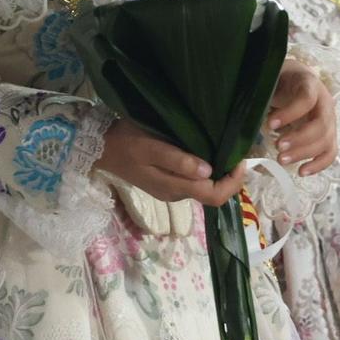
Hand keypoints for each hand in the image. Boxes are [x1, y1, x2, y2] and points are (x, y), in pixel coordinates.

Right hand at [94, 120, 248, 206]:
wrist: (99, 149)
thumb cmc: (125, 143)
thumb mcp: (151, 147)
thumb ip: (179, 161)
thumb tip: (208, 171)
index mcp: (174, 188)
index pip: (214, 195)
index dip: (233, 182)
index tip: (240, 159)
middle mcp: (175, 194)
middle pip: (212, 195)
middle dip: (229, 179)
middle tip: (236, 153)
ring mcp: (169, 190)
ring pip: (203, 189)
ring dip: (218, 175)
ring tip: (224, 151)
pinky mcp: (164, 183)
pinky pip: (192, 183)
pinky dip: (205, 172)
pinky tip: (205, 155)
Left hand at [269, 60, 338, 174]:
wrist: (296, 80)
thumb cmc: (281, 80)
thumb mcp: (272, 77)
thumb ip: (263, 89)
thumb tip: (246, 107)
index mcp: (310, 84)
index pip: (306, 99)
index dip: (290, 113)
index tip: (270, 124)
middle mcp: (325, 103)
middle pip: (320, 125)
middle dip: (299, 139)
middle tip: (277, 147)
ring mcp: (330, 121)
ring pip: (326, 141)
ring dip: (304, 153)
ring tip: (281, 160)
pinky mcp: (328, 135)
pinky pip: (330, 152)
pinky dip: (318, 164)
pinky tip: (301, 172)